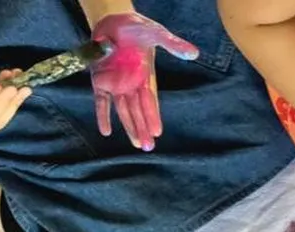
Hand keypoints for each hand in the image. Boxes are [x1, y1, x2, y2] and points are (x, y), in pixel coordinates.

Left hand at [89, 12, 198, 149]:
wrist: (113, 21)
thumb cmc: (137, 28)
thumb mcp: (156, 33)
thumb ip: (173, 44)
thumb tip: (194, 53)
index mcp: (145, 77)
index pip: (149, 101)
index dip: (152, 116)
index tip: (157, 132)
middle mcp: (132, 85)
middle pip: (138, 111)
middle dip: (142, 128)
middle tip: (148, 147)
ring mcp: (116, 85)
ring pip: (122, 111)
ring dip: (129, 127)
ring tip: (136, 144)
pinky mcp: (100, 81)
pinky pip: (101, 102)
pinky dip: (103, 115)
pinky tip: (106, 131)